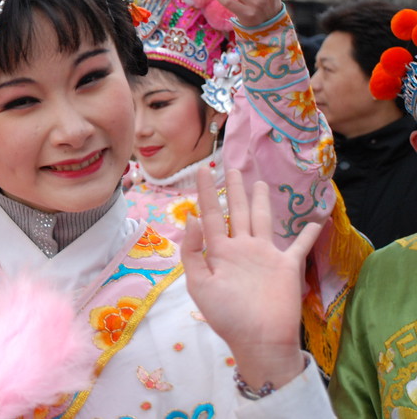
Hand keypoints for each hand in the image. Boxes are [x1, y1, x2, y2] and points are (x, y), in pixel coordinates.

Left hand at [182, 167, 320, 390]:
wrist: (259, 340)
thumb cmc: (226, 315)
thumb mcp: (199, 284)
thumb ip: (193, 251)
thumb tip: (192, 218)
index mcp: (220, 251)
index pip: (211, 214)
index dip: (207, 193)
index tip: (203, 170)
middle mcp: (242, 248)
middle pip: (237, 210)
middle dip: (235, 190)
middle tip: (231, 167)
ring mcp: (265, 255)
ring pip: (262, 220)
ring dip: (262, 201)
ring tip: (260, 182)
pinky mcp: (287, 266)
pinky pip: (299, 246)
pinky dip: (308, 234)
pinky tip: (315, 220)